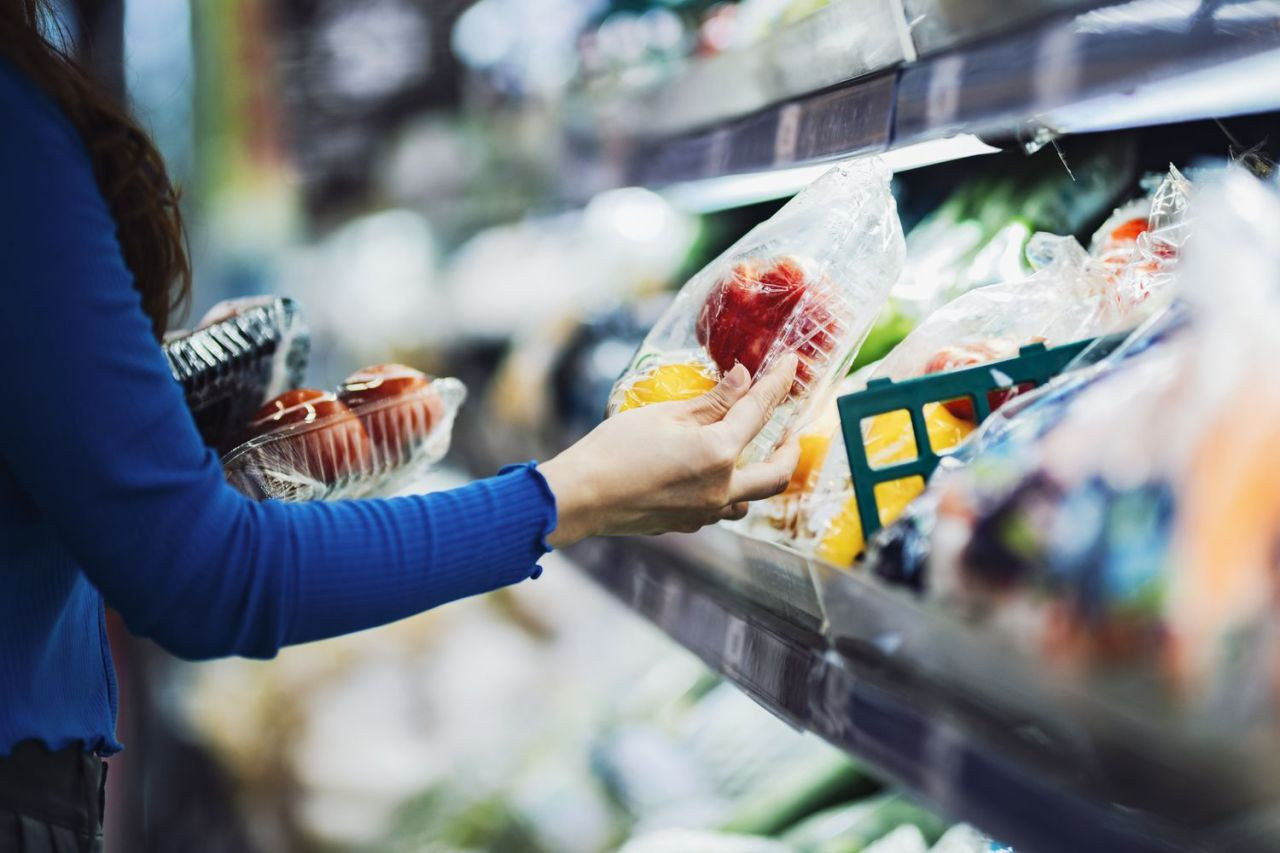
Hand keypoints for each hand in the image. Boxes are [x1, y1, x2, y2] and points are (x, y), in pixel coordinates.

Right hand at [540, 355, 801, 546]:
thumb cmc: (615, 449)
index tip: (792, 367)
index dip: (778, 385)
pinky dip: (728, 492)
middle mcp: (721, 488)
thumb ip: (711, 400)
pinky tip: (713, 477)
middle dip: (790, 450)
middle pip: (776, 474)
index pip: (759, 411)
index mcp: (717, 452)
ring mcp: (705, 512)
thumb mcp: (664, 413)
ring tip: (752, 456)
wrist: (581, 497)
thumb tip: (743, 378)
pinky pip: (722, 510)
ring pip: (750, 499)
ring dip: (759, 476)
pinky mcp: (687, 524)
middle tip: (790, 433)